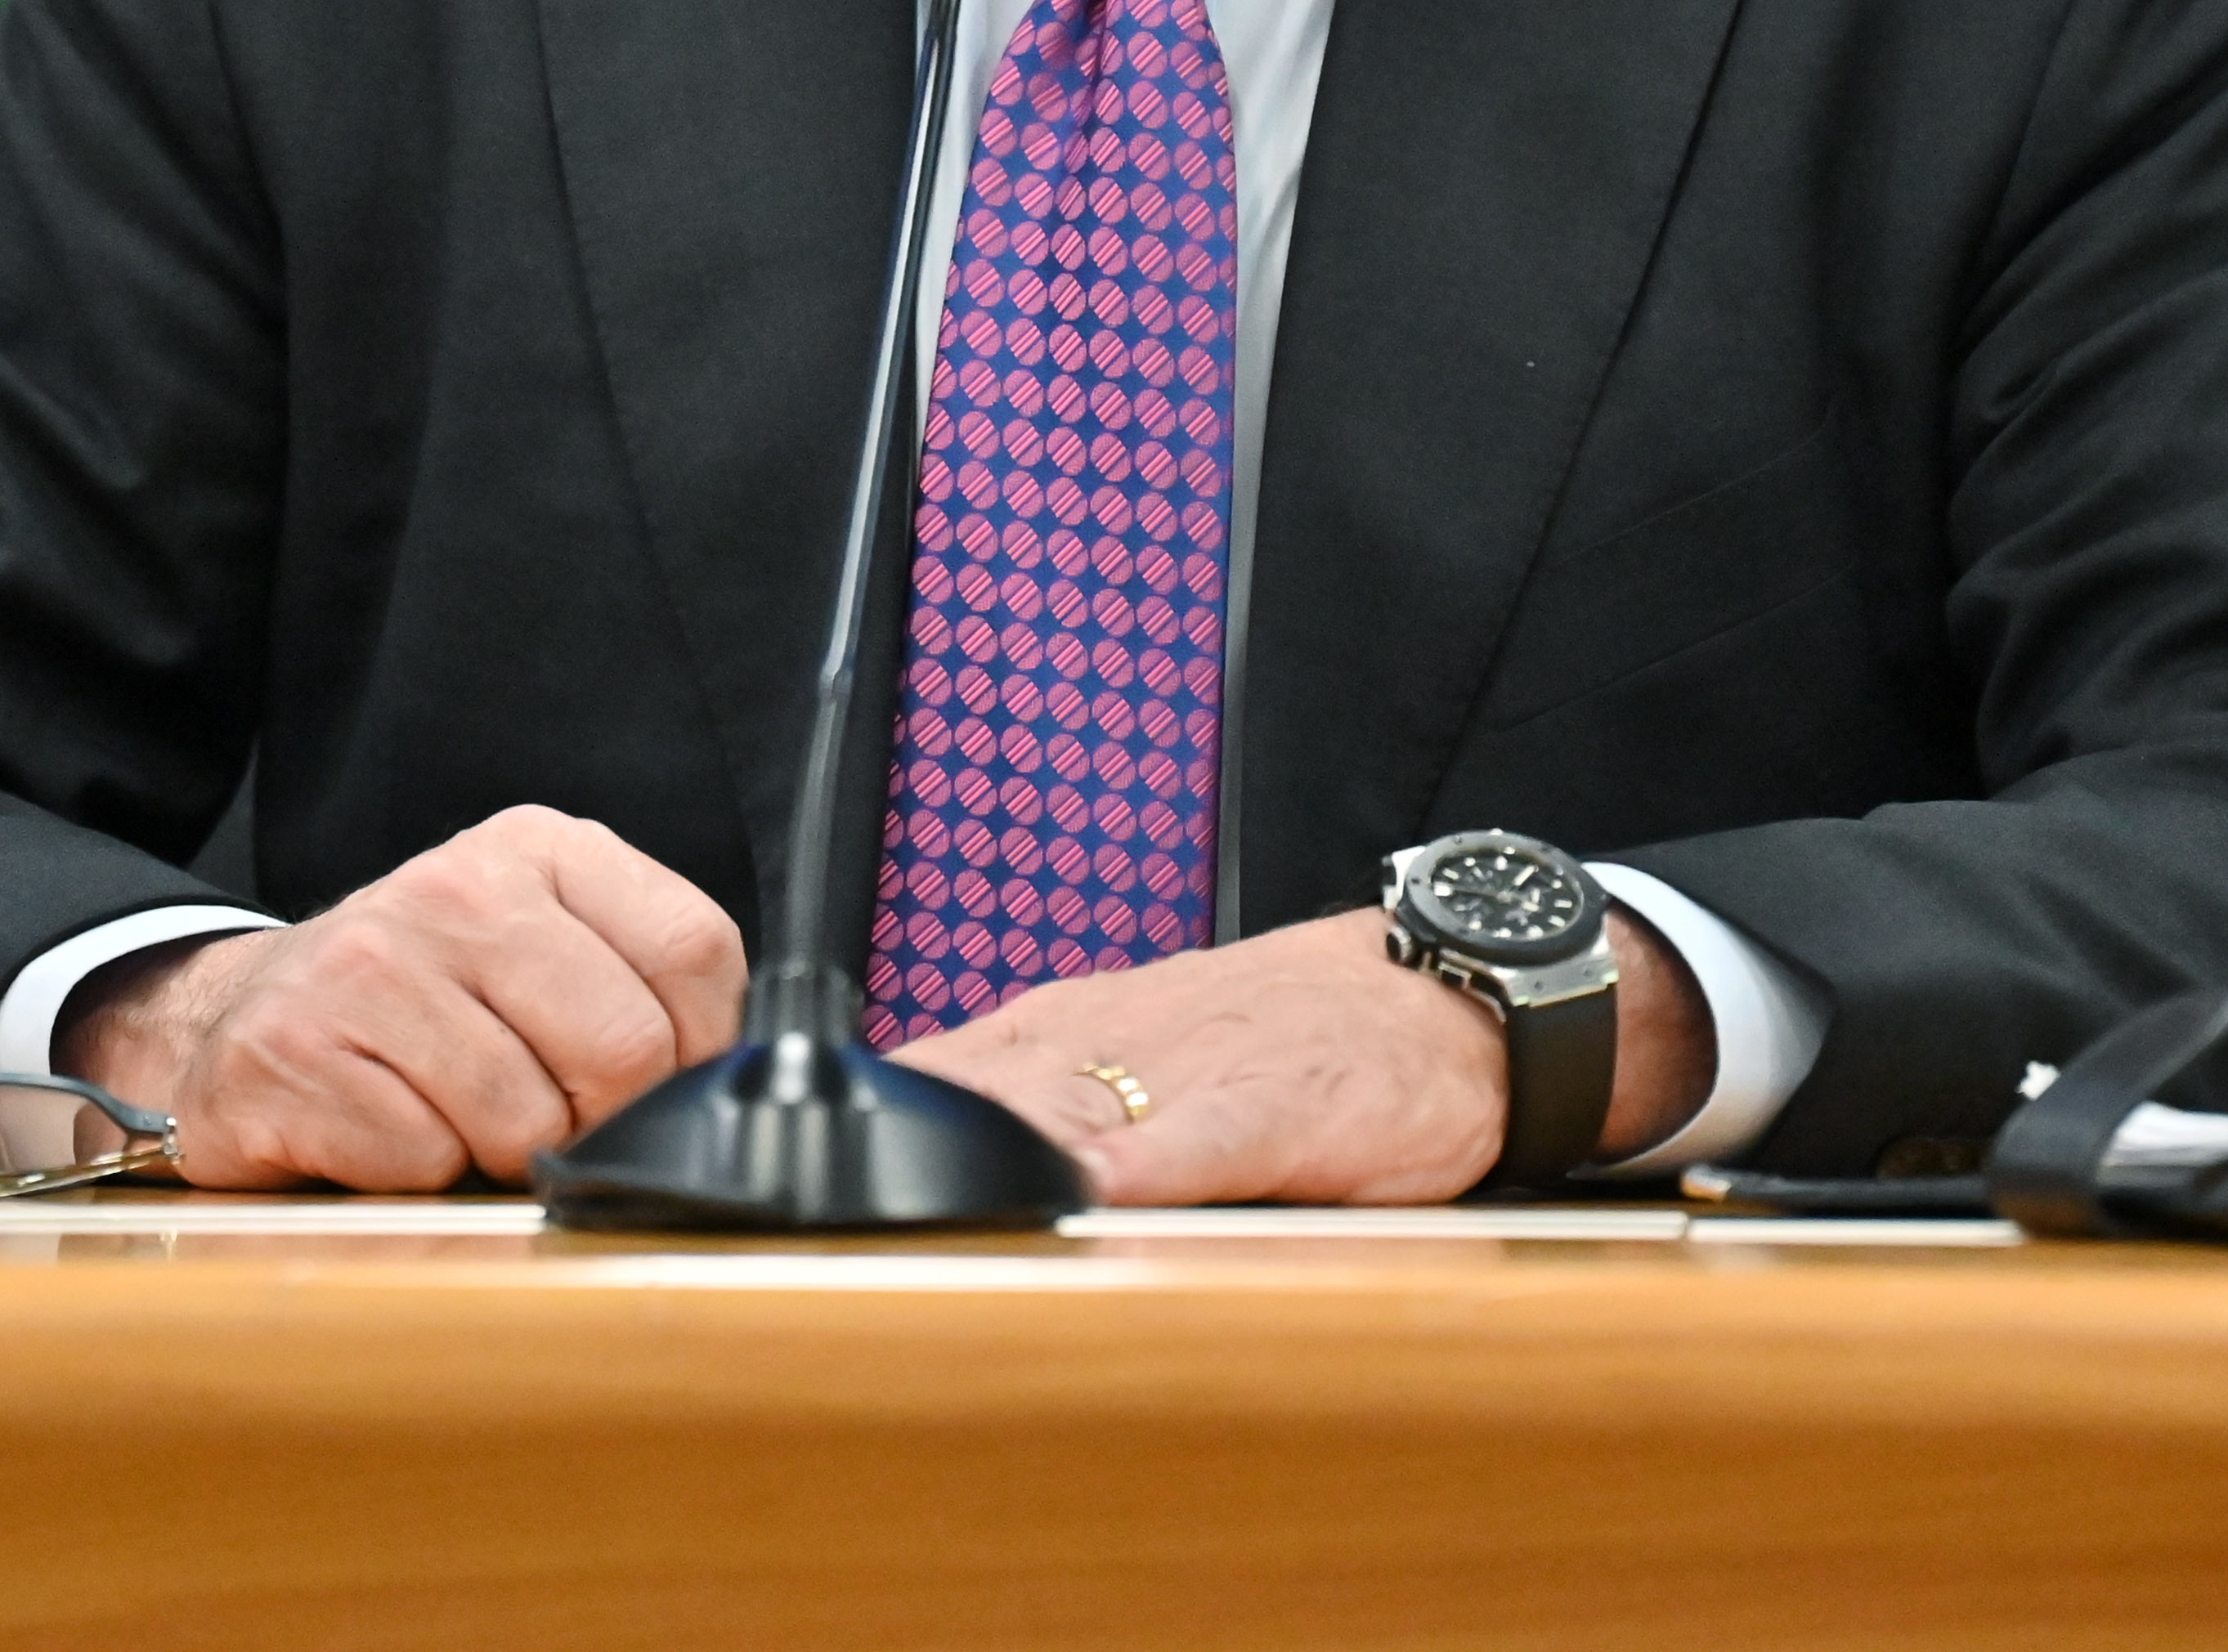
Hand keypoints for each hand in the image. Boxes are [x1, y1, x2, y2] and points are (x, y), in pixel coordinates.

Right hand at [61, 806, 742, 1189]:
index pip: (694, 951)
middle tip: (545, 1119)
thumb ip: (644, 990)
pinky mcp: (290, 1051)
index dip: (698, 1050)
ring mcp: (365, 965)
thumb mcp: (546, 950)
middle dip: (599, 1119)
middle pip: (623, 1049)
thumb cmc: (426, 1003)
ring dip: (500, 1156)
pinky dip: (415, 1175)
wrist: (242, 1020)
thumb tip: (734, 1088)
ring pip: (524, 1123)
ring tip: (449, 1115)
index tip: (653, 1083)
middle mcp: (455, 889)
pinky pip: (423, 1161)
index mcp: (540, 849)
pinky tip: (378, 1127)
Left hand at [885, 906, 1716, 1205]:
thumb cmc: (1289, 1044)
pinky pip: (1191, 1136)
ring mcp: (1187, 1067)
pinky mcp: (1272, 1102)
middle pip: (965, 1098)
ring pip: (1057, 1109)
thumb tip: (922, 1181)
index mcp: (1060, 1035)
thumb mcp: (1143, 1065)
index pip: (924, 1084)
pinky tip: (1085, 1195)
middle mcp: (1103, 1040)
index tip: (782, 1195)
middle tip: (814, 1229)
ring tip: (918, 1220)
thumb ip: (1041, 1113)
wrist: (1444, 996)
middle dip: (894, 1161)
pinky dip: (1132, 1163)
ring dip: (985, 1161)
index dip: (854, 1144)